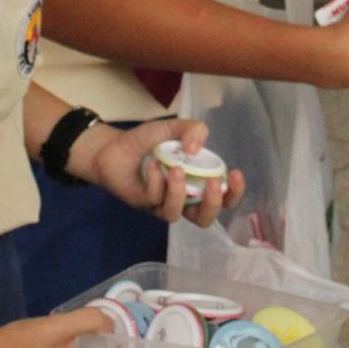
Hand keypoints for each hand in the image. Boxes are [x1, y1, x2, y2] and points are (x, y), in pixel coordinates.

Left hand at [75, 117, 246, 227]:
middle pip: (206, 219)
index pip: (224, 198)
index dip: (235, 193)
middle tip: (212, 182)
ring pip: (177, 214)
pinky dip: (156, 182)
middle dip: (213, 203)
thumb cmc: (148, 141)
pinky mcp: (143, 205)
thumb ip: (193, 130)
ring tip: (175, 169)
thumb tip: (198, 149)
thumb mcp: (174, 129)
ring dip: (179, 192)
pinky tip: (152, 165)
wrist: (113, 146)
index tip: (235, 174)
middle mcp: (183, 199)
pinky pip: (154, 200)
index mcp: (198, 183)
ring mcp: (162, 204)